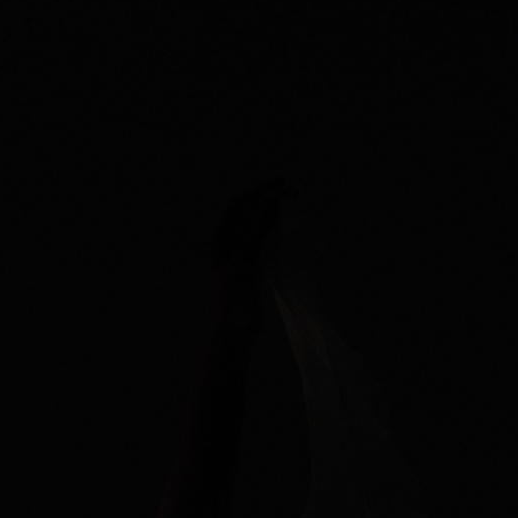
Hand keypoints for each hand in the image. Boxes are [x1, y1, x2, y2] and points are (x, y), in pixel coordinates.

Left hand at [208, 179, 289, 325]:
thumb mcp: (245, 261)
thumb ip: (258, 231)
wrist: (231, 334)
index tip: (284, 183)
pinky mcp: (252, 270)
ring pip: (259, 228)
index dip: (260, 191)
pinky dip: (279, 231)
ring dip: (277, 214)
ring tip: (298, 204)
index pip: (239, 205)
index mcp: (219, 241)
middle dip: (271, 199)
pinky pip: (266, 243)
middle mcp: (227, 246)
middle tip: (297, 192)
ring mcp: (240, 257)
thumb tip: (272, 202)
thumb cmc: (231, 299)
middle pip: (250, 213)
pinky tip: (292, 229)